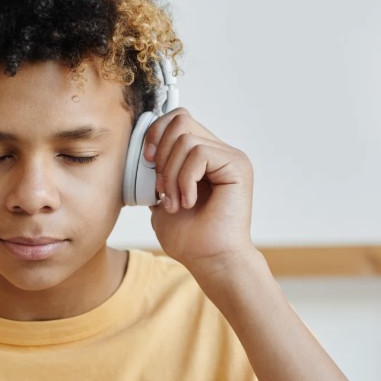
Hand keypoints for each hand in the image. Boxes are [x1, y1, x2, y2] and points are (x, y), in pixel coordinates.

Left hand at [144, 109, 255, 275]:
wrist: (211, 261)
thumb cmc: (191, 238)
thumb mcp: (162, 198)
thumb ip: (156, 173)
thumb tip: (143, 151)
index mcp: (204, 157)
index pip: (177, 120)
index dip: (156, 134)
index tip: (147, 163)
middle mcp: (219, 152)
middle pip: (180, 120)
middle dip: (160, 153)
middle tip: (161, 187)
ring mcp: (230, 157)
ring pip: (185, 139)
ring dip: (171, 174)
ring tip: (175, 202)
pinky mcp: (237, 166)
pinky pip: (199, 154)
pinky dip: (185, 180)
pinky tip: (189, 202)